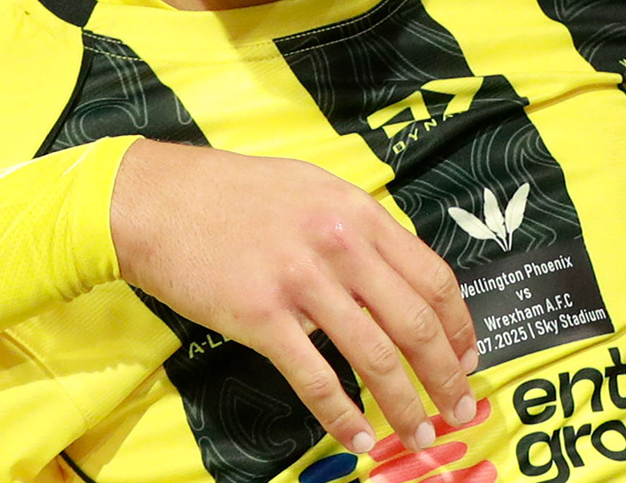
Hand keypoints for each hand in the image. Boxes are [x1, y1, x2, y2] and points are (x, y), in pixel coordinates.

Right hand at [109, 140, 478, 454]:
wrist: (158, 199)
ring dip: (405, 404)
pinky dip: (344, 416)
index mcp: (359, 212)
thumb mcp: (313, 188)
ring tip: (419, 434)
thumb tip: (398, 272)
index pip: (433, 276)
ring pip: (374, 357)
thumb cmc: (233, 192)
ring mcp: (302, 282)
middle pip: (415, 323)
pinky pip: (316, 378)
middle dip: (446, 375)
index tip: (468, 358)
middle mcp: (340, 244)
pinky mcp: (262, 317)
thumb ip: (359, 227)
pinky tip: (359, 438)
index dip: (459, 326)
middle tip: (459, 410)